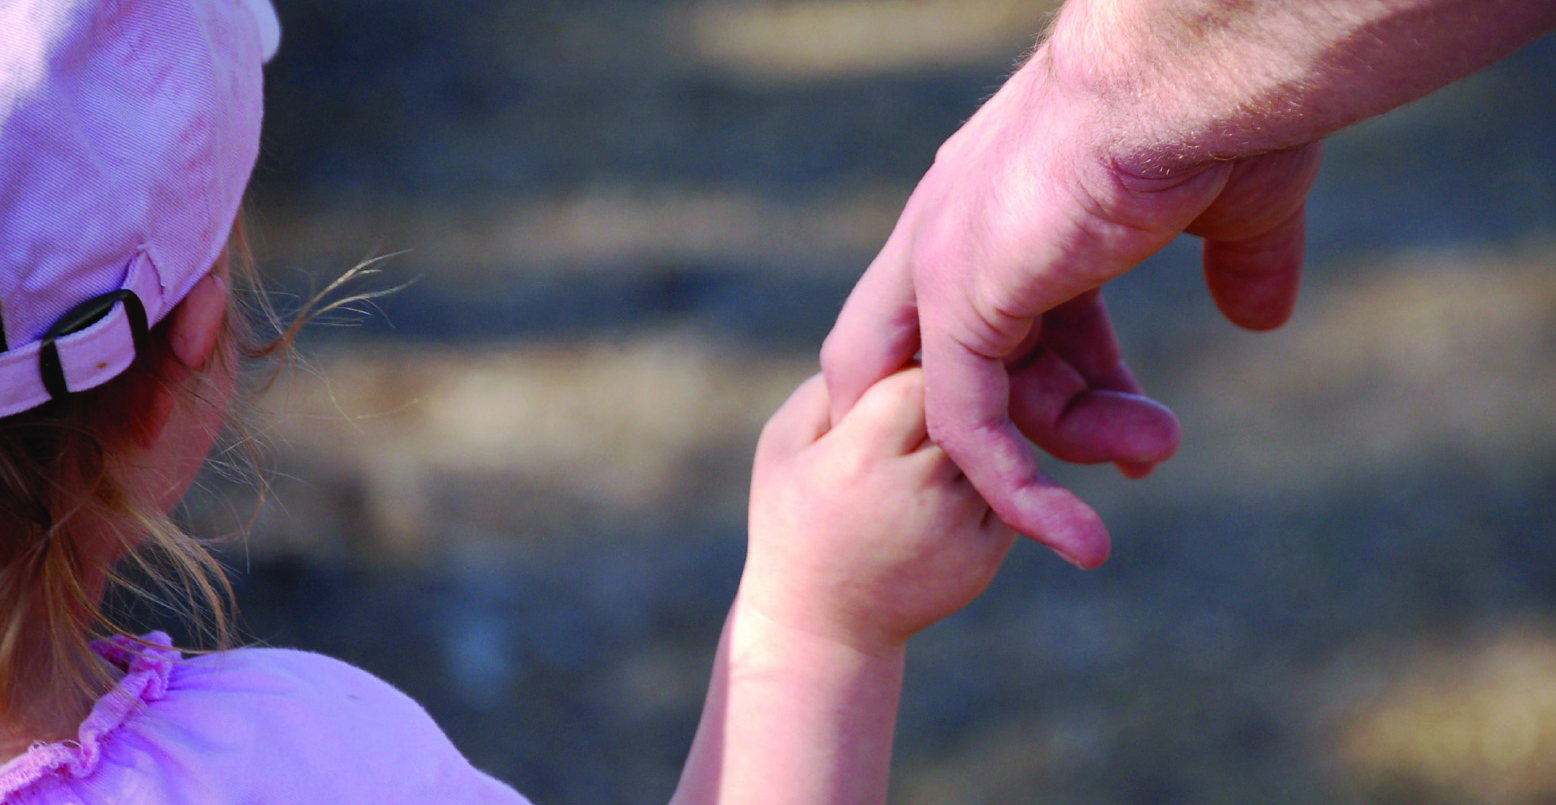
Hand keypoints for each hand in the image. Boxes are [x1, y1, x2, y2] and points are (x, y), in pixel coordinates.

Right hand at [741, 369, 1016, 653]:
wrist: (826, 626)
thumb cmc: (794, 519)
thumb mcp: (782, 445)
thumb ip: (830, 383)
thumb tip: (895, 339)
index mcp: (863, 456)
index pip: (922, 374)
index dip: (917, 362)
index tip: (902, 366)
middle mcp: (921, 489)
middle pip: (966, 403)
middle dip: (955, 390)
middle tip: (933, 392)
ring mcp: (962, 524)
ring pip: (996, 440)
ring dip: (977, 427)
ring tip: (931, 441)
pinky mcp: (991, 551)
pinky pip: (1008, 484)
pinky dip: (986, 471)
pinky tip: (944, 483)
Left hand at [820, 21, 1321, 568]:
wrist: (1193, 79)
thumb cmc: (1216, 117)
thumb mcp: (1233, 208)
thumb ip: (1238, 263)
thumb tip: (1260, 317)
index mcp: (1007, 206)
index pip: (1018, 314)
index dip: (1067, 371)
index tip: (1130, 415)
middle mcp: (955, 234)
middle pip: (976, 363)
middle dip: (1049, 417)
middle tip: (1139, 448)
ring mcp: (944, 270)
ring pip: (975, 404)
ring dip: (1070, 449)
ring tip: (1156, 449)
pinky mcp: (955, 308)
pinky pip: (964, 430)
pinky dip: (1013, 492)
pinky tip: (1079, 538)